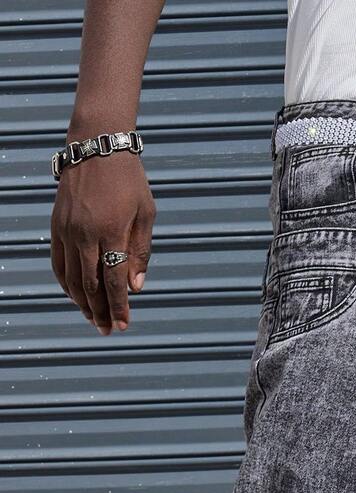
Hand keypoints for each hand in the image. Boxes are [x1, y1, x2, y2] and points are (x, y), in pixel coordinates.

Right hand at [50, 149, 156, 334]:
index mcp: (111, 231)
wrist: (96, 145)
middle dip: (101, 312)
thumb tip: (135, 287)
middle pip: (90, 285)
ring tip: (94, 320)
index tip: (124, 325)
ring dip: (83, 303)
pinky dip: (67, 284)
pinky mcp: (56, 226)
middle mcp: (84, 234)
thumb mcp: (146, 213)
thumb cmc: (128, 180)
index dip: (119, 307)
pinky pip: (58, 263)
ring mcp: (67, 230)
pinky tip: (76, 296)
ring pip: (72, 278)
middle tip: (109, 330)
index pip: (113, 281)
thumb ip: (141, 252)